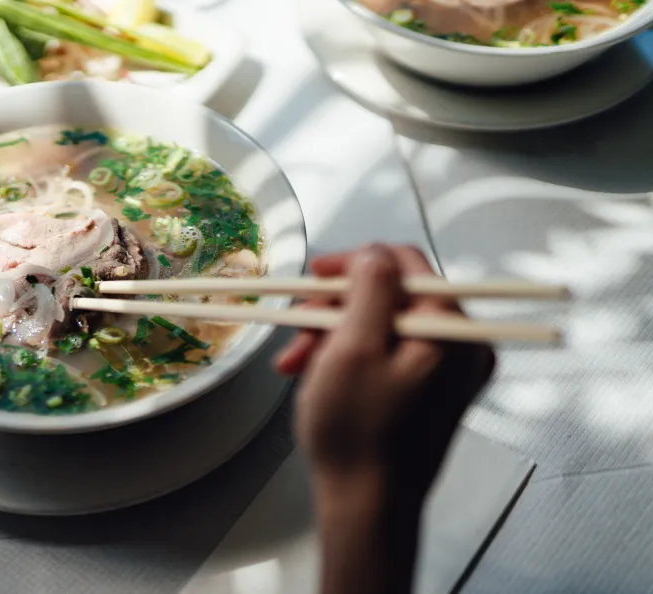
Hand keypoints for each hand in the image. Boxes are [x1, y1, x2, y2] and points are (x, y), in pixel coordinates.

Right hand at [274, 245, 493, 593]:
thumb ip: (369, 289)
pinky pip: (388, 352)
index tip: (313, 277)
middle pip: (390, 295)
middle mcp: (462, 344)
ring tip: (295, 363)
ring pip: (382, 324)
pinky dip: (350, 355)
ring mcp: (448, 370)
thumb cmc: (357, 432)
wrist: (367, 506)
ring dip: (333, 334)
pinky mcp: (432, 390)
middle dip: (335, 308)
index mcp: (452, 329)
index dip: (353, 263)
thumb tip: (375, 252)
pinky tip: (315, 373)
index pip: (404, 264)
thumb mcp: (353, 348)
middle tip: (296, 332)